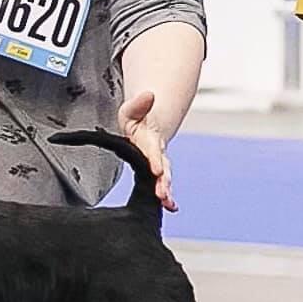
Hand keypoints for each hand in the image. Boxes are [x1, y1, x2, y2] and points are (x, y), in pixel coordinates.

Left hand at [117, 91, 176, 211]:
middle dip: (164, 182)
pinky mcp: (157, 171)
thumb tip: (149, 95)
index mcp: (150, 139)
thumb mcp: (132, 109)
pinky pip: (161, 184)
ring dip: (166, 191)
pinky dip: (166, 195)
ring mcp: (159, 163)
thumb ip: (138, 104)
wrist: (149, 125)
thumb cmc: (137, 119)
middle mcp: (158, 153)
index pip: (153, 151)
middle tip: (163, 194)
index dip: (155, 160)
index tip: (157, 169)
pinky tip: (170, 207)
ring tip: (168, 204)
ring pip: (164, 179)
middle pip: (163, 168)